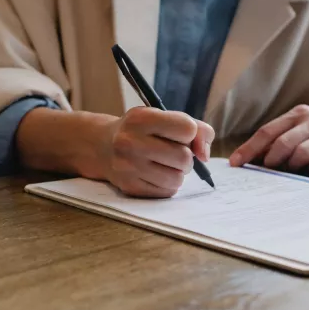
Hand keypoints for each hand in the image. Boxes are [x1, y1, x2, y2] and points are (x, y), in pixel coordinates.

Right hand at [99, 108, 214, 197]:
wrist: (103, 146)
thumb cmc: (143, 130)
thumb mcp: (164, 117)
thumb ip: (196, 128)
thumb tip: (205, 155)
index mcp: (141, 118)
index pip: (187, 129)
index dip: (191, 133)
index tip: (181, 134)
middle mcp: (131, 142)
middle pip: (184, 157)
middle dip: (186, 157)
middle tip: (175, 152)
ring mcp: (128, 167)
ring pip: (177, 178)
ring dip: (178, 173)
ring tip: (167, 164)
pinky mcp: (129, 187)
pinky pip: (167, 192)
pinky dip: (168, 184)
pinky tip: (157, 174)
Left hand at [229, 102, 308, 176]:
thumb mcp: (302, 125)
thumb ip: (281, 137)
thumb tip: (251, 157)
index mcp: (297, 115)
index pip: (267, 131)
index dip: (249, 148)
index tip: (235, 163)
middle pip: (282, 143)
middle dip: (269, 160)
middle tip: (265, 171)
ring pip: (301, 153)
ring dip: (291, 166)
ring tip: (291, 171)